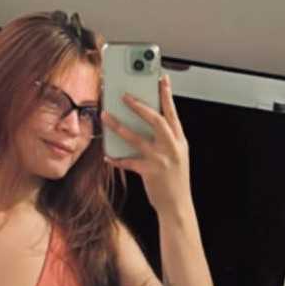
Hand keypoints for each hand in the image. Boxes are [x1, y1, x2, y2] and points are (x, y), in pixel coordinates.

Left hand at [101, 74, 191, 216]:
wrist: (178, 206)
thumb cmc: (174, 180)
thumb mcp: (176, 155)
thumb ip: (165, 139)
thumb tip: (146, 122)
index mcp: (179, 140)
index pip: (173, 112)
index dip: (167, 94)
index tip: (161, 78)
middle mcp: (172, 147)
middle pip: (156, 120)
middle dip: (139, 106)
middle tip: (124, 95)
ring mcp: (161, 159)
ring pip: (136, 138)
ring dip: (119, 126)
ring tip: (106, 116)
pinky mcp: (149, 172)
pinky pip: (128, 161)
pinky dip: (116, 158)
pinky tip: (107, 155)